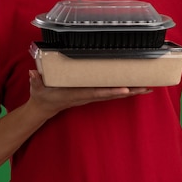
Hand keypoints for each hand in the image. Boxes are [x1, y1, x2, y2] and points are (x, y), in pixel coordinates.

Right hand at [28, 70, 150, 117]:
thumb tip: (32, 74)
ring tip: (148, 87)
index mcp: (77, 94)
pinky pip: (111, 92)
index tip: (125, 89)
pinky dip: (125, 90)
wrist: (44, 108)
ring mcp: (92, 96)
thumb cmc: (42, 96)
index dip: (112, 92)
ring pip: (115, 94)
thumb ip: (36, 81)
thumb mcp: (37, 88)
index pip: (97, 93)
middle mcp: (88, 96)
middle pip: (113, 94)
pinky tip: (136, 87)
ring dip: (132, 91)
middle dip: (131, 91)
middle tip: (147, 87)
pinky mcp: (93, 95)